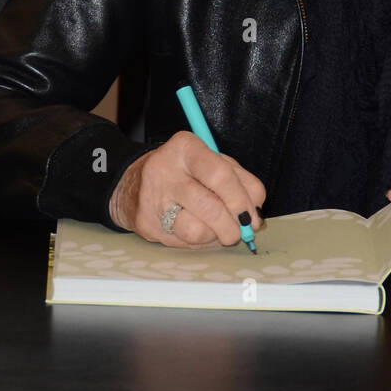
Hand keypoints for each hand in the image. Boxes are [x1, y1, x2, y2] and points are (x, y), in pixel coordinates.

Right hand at [108, 131, 265, 248]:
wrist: (134, 184)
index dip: (241, 198)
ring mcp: (153, 200)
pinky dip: (201, 242)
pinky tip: (200, 231)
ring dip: (217, 235)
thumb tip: (256, 215)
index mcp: (185, 147)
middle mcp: (165, 171)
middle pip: (211, 206)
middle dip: (234, 224)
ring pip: (197, 231)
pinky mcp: (147, 225)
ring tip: (219, 228)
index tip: (251, 213)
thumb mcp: (214, 162)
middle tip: (242, 229)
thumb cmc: (186, 172)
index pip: (220, 174)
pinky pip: (184, 243)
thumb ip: (241, 182)